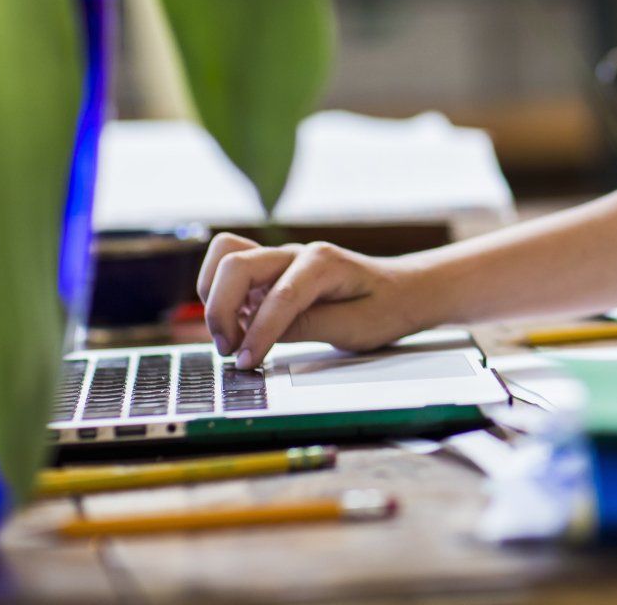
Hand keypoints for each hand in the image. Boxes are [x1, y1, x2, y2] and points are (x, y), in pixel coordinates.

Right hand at [196, 233, 420, 368]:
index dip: (258, 333)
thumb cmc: (385, 307)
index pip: (278, 296)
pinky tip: (237, 324)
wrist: (403, 290)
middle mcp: (297, 253)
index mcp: (324, 263)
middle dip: (221, 309)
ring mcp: (281, 259)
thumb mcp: (355, 327)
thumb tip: (261, 335)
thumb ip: (308, 327)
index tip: (246, 363)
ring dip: (214, 296)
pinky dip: (220, 294)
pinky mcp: (271, 271)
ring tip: (228, 335)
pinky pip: (231, 268)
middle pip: (236, 264)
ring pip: (225, 256)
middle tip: (230, 349)